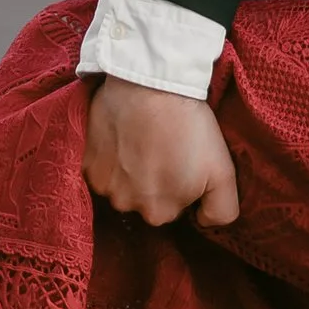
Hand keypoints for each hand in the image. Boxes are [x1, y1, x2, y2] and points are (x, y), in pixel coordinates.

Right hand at [83, 77, 239, 227]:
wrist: (151, 86)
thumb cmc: (189, 128)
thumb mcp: (223, 172)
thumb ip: (221, 210)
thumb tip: (203, 222)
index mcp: (159, 214)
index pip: (171, 208)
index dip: (179, 185)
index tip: (182, 160)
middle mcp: (126, 206)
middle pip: (143, 199)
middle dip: (153, 180)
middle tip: (162, 147)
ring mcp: (102, 185)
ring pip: (120, 184)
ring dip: (129, 168)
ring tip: (142, 137)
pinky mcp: (85, 162)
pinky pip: (99, 168)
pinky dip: (109, 155)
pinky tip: (122, 134)